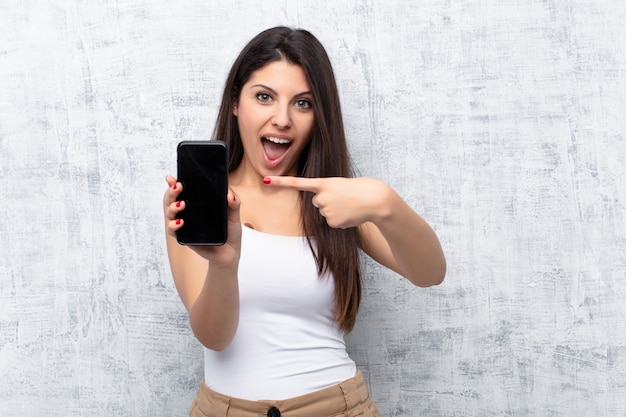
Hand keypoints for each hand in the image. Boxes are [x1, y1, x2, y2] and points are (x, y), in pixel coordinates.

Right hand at [163, 175, 241, 267]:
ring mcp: (184, 224)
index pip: (183, 191)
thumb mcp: (234, 216)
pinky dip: (174, 225)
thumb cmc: (230, 232)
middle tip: (179, 187)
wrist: (230, 252)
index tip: (171, 178)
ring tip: (181, 204)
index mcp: (197, 204)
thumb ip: (234, 204)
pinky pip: (173, 230)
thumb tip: (230, 194)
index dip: (174, 183)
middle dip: (172, 191)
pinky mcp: (184, 237)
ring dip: (172, 207)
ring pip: (170, 213)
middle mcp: (188, 212)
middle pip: (172, 199)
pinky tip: (180, 222)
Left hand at [264, 176, 392, 228]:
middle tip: (343, 198)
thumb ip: (327, 194)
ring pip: (324, 213)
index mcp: (323, 183)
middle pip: (316, 202)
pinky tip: (350, 214)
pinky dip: (340, 219)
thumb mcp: (340, 186)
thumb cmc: (360, 189)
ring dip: (335, 210)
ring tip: (348, 205)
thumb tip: (322, 209)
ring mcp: (326, 210)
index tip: (265, 180)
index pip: (297, 183)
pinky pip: (332, 222)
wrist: (374, 200)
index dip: (280, 182)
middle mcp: (321, 197)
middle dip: (327, 201)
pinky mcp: (333, 222)